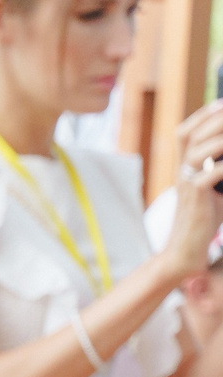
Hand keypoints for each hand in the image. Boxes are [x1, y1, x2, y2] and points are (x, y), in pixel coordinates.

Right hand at [166, 101, 222, 282]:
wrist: (185, 250)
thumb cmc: (204, 220)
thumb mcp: (214, 188)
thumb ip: (221, 169)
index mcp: (184, 167)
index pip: (185, 133)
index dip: (202, 115)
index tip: (220, 103)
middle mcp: (181, 172)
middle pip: (193, 135)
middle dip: (215, 119)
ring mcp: (186, 183)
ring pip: (200, 150)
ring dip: (222, 138)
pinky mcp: (195, 196)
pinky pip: (213, 173)